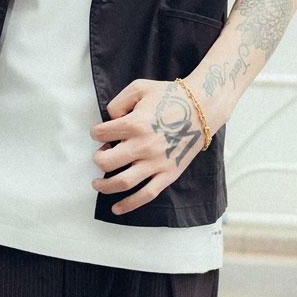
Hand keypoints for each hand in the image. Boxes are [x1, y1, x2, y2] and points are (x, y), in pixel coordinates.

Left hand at [89, 77, 223, 214]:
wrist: (201, 109)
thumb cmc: (169, 96)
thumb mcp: (140, 88)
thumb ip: (118, 102)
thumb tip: (109, 119)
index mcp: (134, 123)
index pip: (101, 133)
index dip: (95, 132)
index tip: (99, 133)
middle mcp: (143, 145)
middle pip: (106, 162)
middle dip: (98, 159)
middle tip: (100, 154)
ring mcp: (156, 163)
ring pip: (122, 182)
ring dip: (104, 186)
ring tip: (97, 183)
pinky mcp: (168, 174)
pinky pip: (146, 195)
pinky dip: (129, 204)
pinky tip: (116, 208)